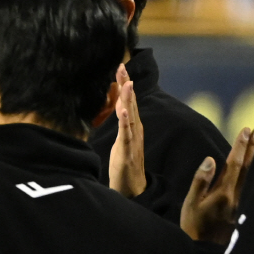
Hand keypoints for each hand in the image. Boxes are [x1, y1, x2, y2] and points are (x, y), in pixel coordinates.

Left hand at [109, 65, 146, 197]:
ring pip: (130, 115)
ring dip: (128, 99)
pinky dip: (125, 122)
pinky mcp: (127, 150)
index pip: (127, 100)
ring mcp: (132, 139)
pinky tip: (122, 111)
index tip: (120, 67)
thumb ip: (121, 123)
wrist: (132, 187)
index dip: (124, 84)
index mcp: (132, 125)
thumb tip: (118, 108)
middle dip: (126, 84)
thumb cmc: (125, 163)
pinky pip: (126, 134)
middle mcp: (135, 129)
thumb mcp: (121, 139)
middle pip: (130, 102)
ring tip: (127, 83)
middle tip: (122, 67)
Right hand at [179, 128, 253, 242]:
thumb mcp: (191, 203)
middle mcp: (237, 197)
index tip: (246, 130)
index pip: (234, 164)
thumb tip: (211, 159)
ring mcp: (244, 204)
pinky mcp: (248, 211)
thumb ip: (201, 180)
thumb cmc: (194, 225)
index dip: (241, 146)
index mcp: (223, 193)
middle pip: (249, 167)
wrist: (204, 250)